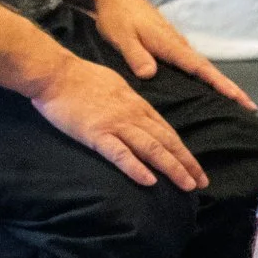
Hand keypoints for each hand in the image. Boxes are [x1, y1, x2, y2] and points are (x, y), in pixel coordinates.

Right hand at [25, 55, 209, 190]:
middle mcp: (133, 116)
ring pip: (152, 149)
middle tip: (202, 183)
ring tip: (187, 185)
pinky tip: (150, 181)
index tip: (197, 168)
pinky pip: (120, 154)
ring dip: (172, 168)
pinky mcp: (96, 134)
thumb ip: (131, 103)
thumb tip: (140, 114)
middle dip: (187, 164)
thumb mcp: (117, 86)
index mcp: (138, 105)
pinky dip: (136, 168)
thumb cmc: (81, 77)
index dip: (184, 152)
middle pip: (167, 142)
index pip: (168, 132)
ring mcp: (116, 125)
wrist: (55, 72)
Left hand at [91, 0, 255, 109]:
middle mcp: (179, 46)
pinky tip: (206, 87)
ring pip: (203, 68)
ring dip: (220, 84)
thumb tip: (149, 75)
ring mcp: (177, 44)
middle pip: (209, 70)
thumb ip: (135, 55)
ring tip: (235, 102)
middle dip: (230, 88)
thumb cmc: (118, 16)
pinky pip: (193, 65)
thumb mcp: (121, 36)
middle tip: (250, 107)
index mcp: (171, 46)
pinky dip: (205, 77)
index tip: (239, 98)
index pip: (201, 69)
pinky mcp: (171, 45)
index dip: (220, 84)